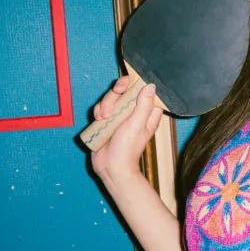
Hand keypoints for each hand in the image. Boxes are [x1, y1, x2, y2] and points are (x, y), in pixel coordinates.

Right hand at [90, 76, 163, 190]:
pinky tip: (99, 120)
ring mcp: (121, 114)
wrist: (110, 166)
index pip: (145, 90)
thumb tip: (150, 86)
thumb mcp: (137, 125)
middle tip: (114, 99)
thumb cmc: (127, 149)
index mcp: (147, 112)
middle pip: (125, 90)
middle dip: (116, 94)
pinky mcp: (108, 118)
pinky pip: (102, 106)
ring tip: (104, 118)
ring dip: (105, 104)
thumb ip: (143, 105)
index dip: (137, 84)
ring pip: (112, 97)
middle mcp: (135, 111)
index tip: (127, 86)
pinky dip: (99, 111)